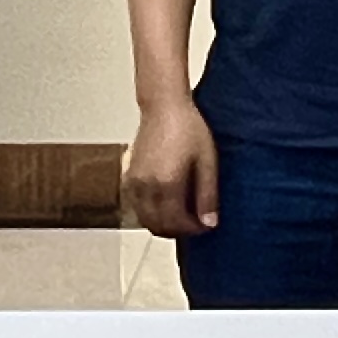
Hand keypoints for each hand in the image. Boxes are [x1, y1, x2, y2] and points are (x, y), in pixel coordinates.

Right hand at [124, 99, 218, 237]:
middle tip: (195, 223)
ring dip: (163, 224)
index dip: (193, 229)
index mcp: (167, 185)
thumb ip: (208, 195)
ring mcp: (134, 183)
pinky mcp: (128, 176)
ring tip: (182, 215)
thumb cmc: (188, 128)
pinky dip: (150, 213)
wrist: (163, 106)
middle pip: (158, 226)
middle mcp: (146, 188)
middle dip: (178, 230)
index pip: (177, 223)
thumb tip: (210, 223)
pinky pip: (136, 207)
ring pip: (145, 219)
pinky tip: (165, 204)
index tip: (206, 225)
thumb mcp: (207, 161)